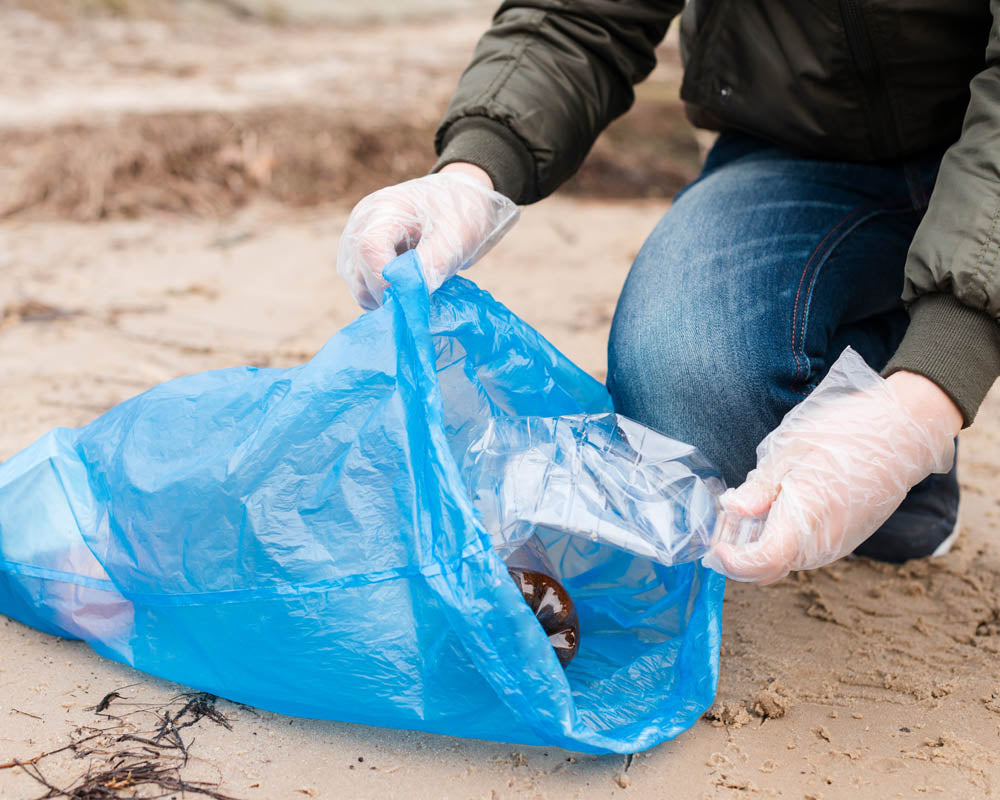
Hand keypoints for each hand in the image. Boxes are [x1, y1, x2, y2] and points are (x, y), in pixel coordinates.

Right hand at [337, 164, 518, 308]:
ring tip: (417, 293)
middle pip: (358, 272)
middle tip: (422, 302)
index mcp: (385, 209)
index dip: (386, 280)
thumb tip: (410, 297)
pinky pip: (363, 287)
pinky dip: (383, 296)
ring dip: (385, 299)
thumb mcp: (455, 238)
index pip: (370, 249)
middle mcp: (361, 224)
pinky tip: (408, 289)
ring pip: (358, 286)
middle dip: (389, 294)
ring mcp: (356, 241)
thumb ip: (431, 265)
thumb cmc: (460, 213)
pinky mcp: (360, 257)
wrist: (461, 199)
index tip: (414, 298)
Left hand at [703, 349, 959, 583]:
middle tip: (727, 516)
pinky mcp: (846, 539)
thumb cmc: (845, 434)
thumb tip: (732, 510)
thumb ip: (760, 488)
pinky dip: (782, 540)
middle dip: (739, 553)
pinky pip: (805, 552)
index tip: (713, 544)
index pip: (761, 564)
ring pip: (786, 562)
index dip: (730, 561)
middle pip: (769, 569)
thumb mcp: (790, 451)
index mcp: (807, 519)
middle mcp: (823, 542)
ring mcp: (838, 544)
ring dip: (760, 545)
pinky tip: (776, 507)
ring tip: (750, 506)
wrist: (903, 433)